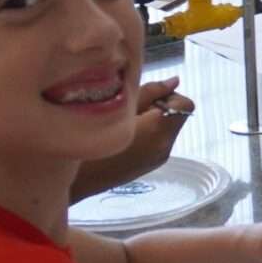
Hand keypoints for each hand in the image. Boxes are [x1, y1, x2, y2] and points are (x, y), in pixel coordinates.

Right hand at [69, 79, 191, 197]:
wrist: (75, 180)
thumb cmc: (91, 138)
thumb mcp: (119, 106)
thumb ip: (150, 92)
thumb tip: (174, 82)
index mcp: (159, 129)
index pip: (186, 104)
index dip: (168, 95)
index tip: (146, 98)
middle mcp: (165, 146)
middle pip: (177, 116)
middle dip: (159, 106)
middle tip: (130, 109)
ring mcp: (159, 158)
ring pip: (168, 128)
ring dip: (153, 119)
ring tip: (124, 122)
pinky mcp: (151, 165)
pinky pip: (158, 140)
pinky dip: (148, 132)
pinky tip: (124, 136)